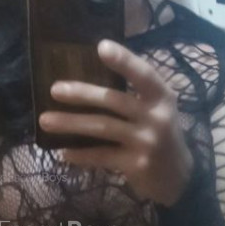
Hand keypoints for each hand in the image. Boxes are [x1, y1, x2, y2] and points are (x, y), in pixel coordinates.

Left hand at [38, 39, 194, 206]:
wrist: (179, 178)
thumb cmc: (161, 136)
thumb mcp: (157, 111)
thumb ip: (135, 95)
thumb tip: (88, 79)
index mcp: (162, 97)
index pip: (144, 74)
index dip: (124, 60)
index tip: (101, 46)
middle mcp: (156, 117)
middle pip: (114, 100)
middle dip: (82, 94)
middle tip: (54, 90)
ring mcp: (146, 141)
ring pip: (102, 127)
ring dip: (71, 123)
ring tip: (45, 121)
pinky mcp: (136, 164)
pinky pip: (102, 155)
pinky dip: (81, 154)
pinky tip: (63, 152)